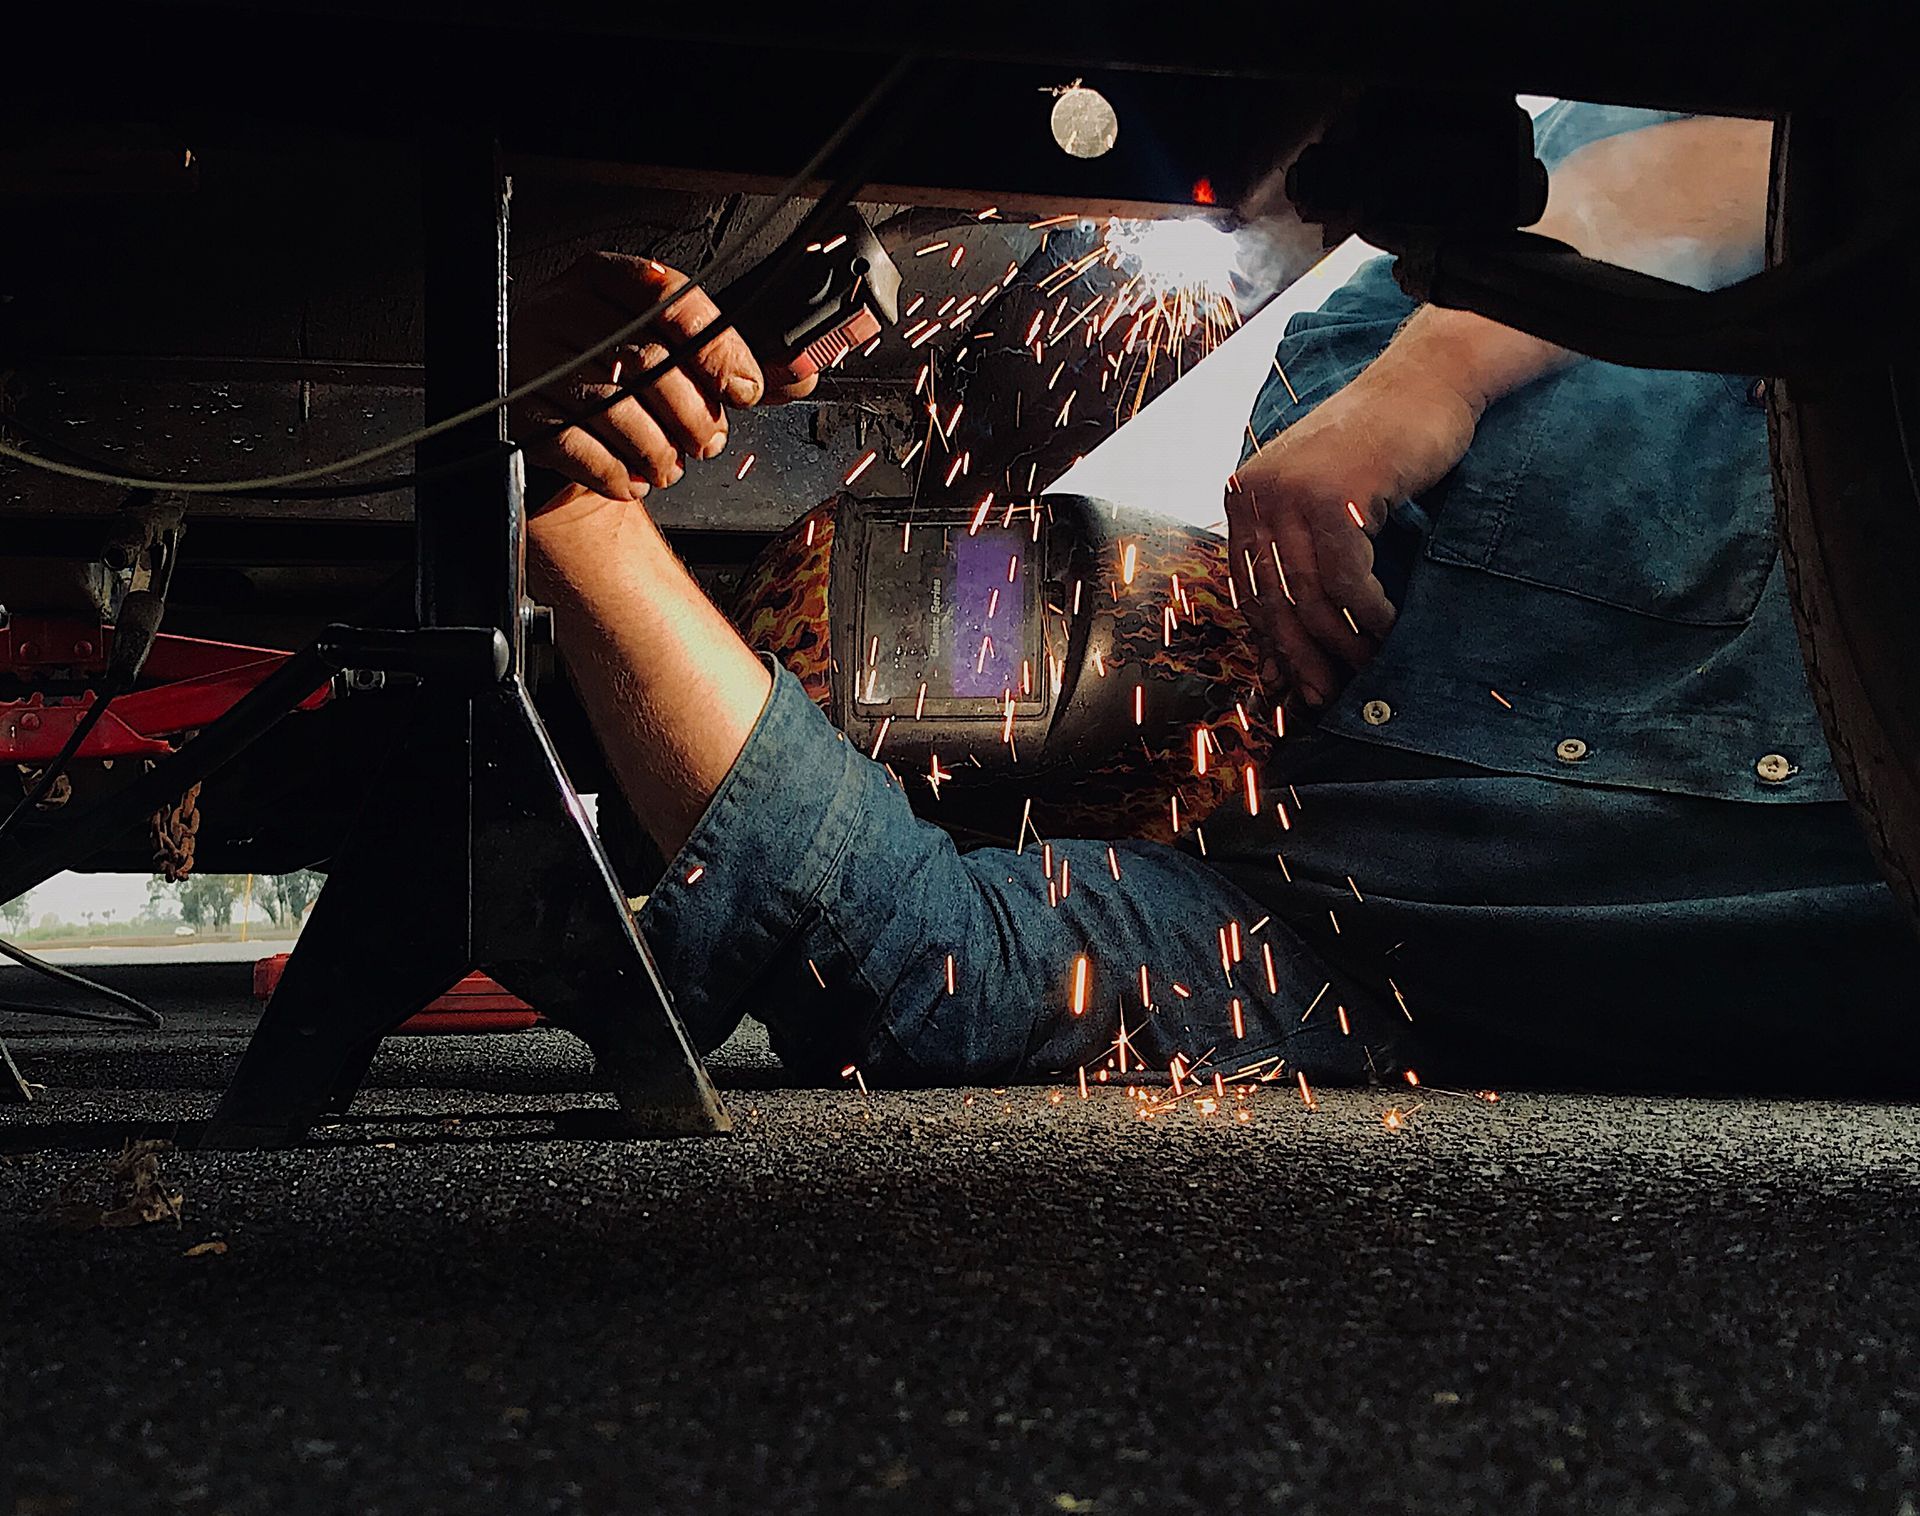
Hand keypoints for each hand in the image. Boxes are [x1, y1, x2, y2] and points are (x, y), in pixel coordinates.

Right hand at [511, 252, 816, 503]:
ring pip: (616, 408)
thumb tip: (800, 373)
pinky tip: (633, 480)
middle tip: (709, 441)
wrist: (551, 424)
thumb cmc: (622, 384)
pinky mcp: (521, 414)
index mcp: (606, 279)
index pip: (670, 297)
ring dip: (659, 452)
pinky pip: (578, 449)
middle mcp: (564, 310)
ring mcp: (536, 361)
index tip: (746, 389)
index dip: (717, 349)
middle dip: (694, 413)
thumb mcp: (672, 357)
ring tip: (671, 466)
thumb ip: (732, 361)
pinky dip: (617, 474)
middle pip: (648, 359)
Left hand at [1226, 355, 1477, 707]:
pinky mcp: (1334, 496)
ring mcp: (1292, 492)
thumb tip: (1280, 658)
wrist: (1425, 387)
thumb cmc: (1381, 450)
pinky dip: (1369, 613)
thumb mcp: (1326, 504)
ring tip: (1367, 669)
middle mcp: (1257, 493)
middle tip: (1326, 697)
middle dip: (1301, 656)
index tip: (1294, 683)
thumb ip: (1301, 564)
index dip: (1271, 641)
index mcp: (1245, 496)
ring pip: (1310, 595)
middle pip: (1273, 598)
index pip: (1248, 587)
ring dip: (1342, 642)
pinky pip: (1347, 578)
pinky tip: (1388, 630)